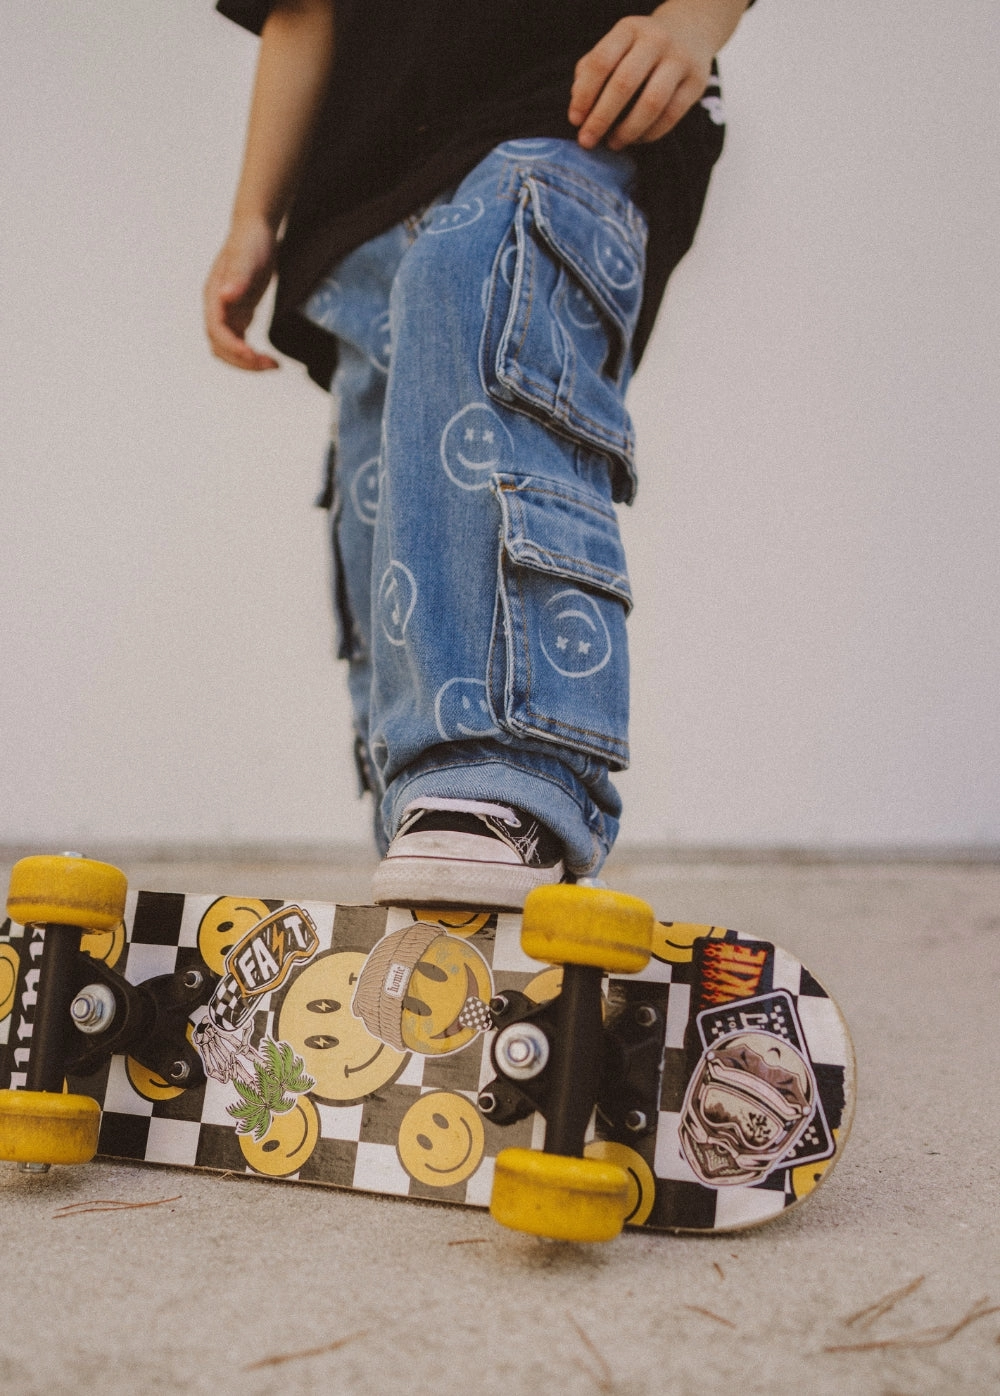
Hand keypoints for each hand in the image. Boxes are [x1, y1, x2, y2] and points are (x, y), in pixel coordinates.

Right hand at [203, 214, 279, 370]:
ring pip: (229, 350)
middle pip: (220, 348)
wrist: (255, 230)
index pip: (216, 331)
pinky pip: (240, 343)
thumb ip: (237, 277)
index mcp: (213, 296)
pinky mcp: (238, 315)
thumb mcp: (247, 258)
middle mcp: (216, 308)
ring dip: (247, 363)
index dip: (233, 347)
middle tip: (271, 365)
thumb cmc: (251, 242)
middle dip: (243, 361)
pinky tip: (270, 359)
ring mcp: (226, 314)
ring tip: (273, 365)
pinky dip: (252, 356)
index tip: (253, 355)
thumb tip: (225, 297)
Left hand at [569, 3, 724, 150]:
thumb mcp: (616, 46)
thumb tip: (577, 105)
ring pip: (651, 103)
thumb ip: (591, 69)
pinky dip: (650, 133)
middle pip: (624, 83)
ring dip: (628, 130)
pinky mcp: (697, 82)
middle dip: (601, 118)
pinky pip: (671, 115)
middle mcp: (655, 40)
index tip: (575, 121)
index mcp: (629, 29)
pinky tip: (636, 139)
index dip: (584, 95)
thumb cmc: (640, 48)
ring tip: (613, 143)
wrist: (691, 31)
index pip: (601, 62)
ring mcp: (679, 60)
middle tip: (588, 141)